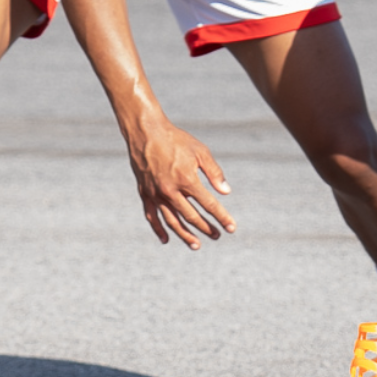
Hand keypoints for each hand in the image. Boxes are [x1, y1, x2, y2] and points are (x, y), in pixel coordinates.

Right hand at [127, 115, 235, 247]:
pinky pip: (152, 216)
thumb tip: (226, 192)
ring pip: (172, 221)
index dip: (222, 217)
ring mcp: (156, 193)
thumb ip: (214, 172)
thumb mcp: (200, 151)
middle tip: (217, 235)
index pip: (209, 204)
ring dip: (185, 235)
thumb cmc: (176, 140)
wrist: (146, 132)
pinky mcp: (145, 193)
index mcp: (186, 179)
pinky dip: (158, 229)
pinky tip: (166, 239)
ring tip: (196, 245)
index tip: (231, 228)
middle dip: (206, 228)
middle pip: (191, 216)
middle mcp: (170, 190)